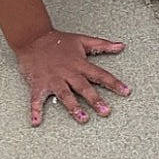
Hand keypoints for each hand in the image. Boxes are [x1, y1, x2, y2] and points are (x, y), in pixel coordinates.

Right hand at [15, 28, 129, 126]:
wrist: (32, 37)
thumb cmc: (57, 41)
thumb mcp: (82, 40)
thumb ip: (102, 45)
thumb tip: (120, 46)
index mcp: (79, 64)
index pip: (100, 74)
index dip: (114, 83)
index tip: (125, 92)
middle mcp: (68, 73)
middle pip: (83, 87)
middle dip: (95, 99)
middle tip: (105, 111)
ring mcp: (53, 79)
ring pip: (64, 94)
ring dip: (73, 106)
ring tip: (82, 118)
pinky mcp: (38, 84)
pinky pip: (36, 99)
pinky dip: (34, 110)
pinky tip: (36, 121)